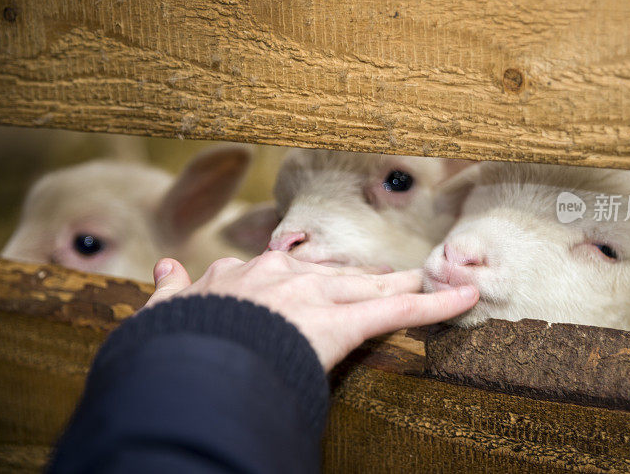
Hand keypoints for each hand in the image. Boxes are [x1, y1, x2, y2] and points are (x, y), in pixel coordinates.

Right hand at [144, 251, 478, 370]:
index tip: (316, 280)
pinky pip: (396, 313)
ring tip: (430, 278)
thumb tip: (165, 269)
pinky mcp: (343, 323)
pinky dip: (435, 305)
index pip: (283, 271)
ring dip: (402, 285)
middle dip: (364, 277)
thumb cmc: (174, 344)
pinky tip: (464, 299)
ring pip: (368, 286)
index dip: (306, 278)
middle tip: (389, 276)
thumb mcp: (165, 314)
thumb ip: (171, 291)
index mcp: (243, 277)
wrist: (188, 361)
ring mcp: (315, 297)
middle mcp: (283, 277)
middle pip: (334, 274)